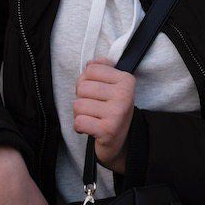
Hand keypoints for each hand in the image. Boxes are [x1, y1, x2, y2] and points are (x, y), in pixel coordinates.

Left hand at [73, 57, 135, 174]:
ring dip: (80, 114)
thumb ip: (101, 69)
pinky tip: (90, 128)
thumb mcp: (112, 85)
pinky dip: (80, 126)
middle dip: (82, 98)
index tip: (95, 91)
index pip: (90, 69)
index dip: (86, 80)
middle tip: (93, 107)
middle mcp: (124, 95)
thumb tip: (90, 62)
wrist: (120, 141)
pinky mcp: (108, 130)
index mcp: (126, 80)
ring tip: (92, 117)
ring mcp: (117, 113)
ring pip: (78, 105)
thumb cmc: (112, 109)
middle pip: (82, 87)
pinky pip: (79, 122)